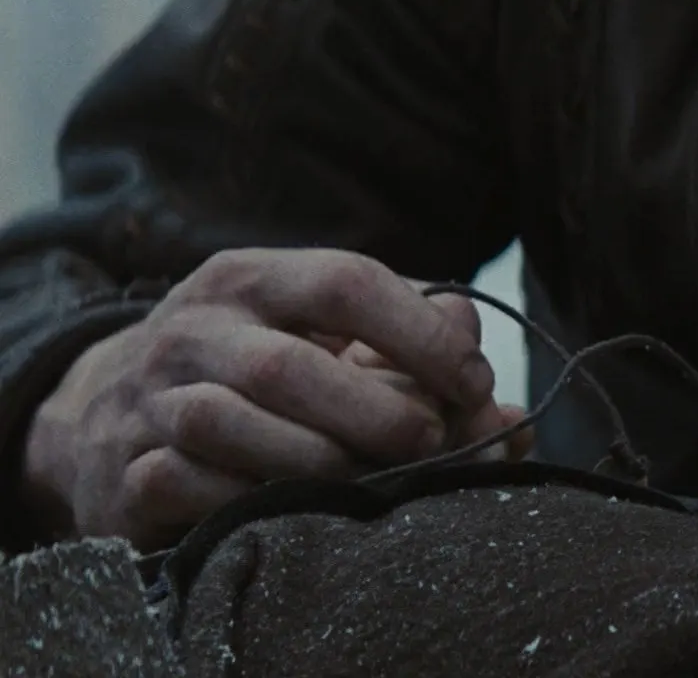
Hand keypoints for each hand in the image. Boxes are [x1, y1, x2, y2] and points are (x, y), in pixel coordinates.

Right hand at [20, 248, 517, 549]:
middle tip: (430, 444)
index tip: (474, 384)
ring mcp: (148, 398)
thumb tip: (503, 403)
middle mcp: (193, 328)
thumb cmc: (252, 374)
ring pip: (228, 425)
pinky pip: (183, 484)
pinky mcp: (124, 469)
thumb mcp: (324, 339)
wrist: (104, 417)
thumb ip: (413, 353)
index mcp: (253, 279)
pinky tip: (292, 508)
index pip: (347, 282)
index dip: (422, 336)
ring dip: (316, 461)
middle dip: (376, 412)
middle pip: (290, 365)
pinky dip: (247, 499)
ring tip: (369, 482)